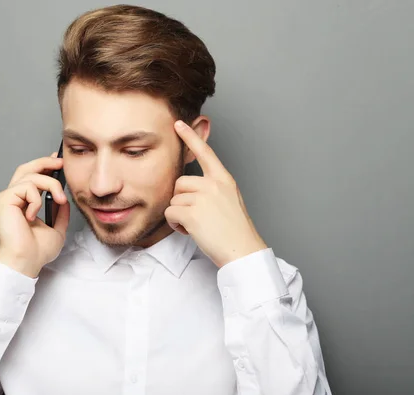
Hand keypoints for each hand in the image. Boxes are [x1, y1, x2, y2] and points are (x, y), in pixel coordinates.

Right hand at [0, 152, 69, 276]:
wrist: (27, 261)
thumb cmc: (37, 251)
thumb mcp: (57, 228)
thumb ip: (60, 213)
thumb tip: (64, 198)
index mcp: (25, 202)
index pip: (32, 176)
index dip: (45, 165)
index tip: (59, 162)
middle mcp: (15, 197)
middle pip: (27, 168)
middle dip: (45, 161)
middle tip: (60, 162)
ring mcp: (8, 198)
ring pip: (31, 176)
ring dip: (51, 184)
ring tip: (60, 200)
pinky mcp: (4, 200)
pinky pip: (26, 188)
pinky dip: (36, 200)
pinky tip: (33, 215)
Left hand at [164, 120, 267, 267]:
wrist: (242, 250)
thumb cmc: (235, 231)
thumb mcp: (229, 200)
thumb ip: (212, 189)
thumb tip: (188, 188)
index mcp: (224, 180)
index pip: (205, 153)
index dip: (190, 137)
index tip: (178, 124)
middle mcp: (213, 184)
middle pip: (180, 182)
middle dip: (182, 199)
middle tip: (196, 215)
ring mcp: (203, 198)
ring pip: (174, 199)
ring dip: (179, 214)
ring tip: (197, 225)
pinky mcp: (192, 213)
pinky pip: (170, 212)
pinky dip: (176, 224)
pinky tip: (191, 231)